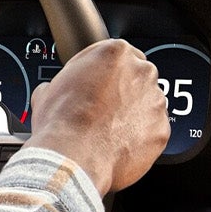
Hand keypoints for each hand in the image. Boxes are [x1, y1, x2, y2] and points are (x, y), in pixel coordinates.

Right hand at [22, 39, 169, 194]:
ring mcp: (155, 101)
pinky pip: (153, 130)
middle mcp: (140, 72)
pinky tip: (120, 144)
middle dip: (124, 91)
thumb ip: (63, 82)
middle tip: (104, 108)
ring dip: (134, 113)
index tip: (101, 83)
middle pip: (138, 76)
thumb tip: (53, 90)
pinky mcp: (161, 129)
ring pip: (148, 103)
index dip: (108, 72)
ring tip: (110, 130)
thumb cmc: (62, 124)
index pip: (120, 54)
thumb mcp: (48, 91)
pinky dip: (141, 137)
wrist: (73, 158)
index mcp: (115, 53)